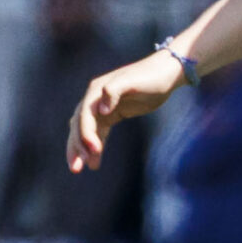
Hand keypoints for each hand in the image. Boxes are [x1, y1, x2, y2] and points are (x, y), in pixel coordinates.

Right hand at [66, 52, 187, 171]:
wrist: (165, 73)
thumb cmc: (151, 76)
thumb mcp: (134, 81)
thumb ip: (114, 90)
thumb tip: (101, 109)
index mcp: (96, 90)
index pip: (85, 115)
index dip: (86, 134)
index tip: (94, 150)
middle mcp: (95, 98)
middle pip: (80, 125)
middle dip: (77, 146)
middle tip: (76, 168)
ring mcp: (103, 107)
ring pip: (87, 131)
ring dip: (82, 149)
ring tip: (81, 169)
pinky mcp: (113, 114)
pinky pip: (100, 132)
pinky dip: (96, 145)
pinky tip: (95, 161)